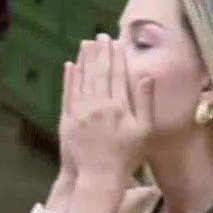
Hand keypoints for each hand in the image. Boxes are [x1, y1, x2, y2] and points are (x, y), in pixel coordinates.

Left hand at [60, 35, 152, 182]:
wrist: (98, 177)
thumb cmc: (126, 157)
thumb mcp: (144, 131)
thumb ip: (145, 102)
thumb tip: (146, 76)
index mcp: (118, 106)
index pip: (117, 75)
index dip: (116, 57)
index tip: (115, 42)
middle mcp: (97, 104)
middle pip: (99, 72)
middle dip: (100, 52)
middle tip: (100, 35)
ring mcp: (79, 111)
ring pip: (82, 79)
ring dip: (84, 60)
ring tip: (86, 44)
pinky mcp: (67, 119)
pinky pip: (68, 93)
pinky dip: (69, 78)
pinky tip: (70, 66)